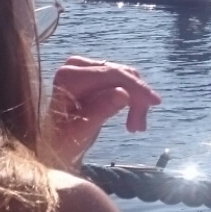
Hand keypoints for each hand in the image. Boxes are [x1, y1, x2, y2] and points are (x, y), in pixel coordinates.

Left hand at [43, 56, 161, 168]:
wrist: (56, 146)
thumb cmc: (63, 143)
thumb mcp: (81, 132)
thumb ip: (101, 111)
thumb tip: (124, 93)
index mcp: (68, 76)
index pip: (111, 74)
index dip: (136, 87)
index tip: (155, 102)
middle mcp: (75, 65)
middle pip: (120, 74)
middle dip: (136, 98)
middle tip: (139, 128)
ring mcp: (84, 67)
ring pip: (125, 77)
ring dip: (135, 101)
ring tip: (135, 127)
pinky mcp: (94, 73)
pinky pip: (122, 80)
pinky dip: (131, 99)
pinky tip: (132, 118)